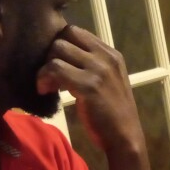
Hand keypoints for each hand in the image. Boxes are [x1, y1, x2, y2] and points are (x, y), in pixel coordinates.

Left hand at [36, 25, 141, 151]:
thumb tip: (63, 55)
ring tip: (48, 85)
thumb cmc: (113, 114)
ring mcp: (98, 70)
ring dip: (46, 67)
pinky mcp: (88, 85)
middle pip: (64, 36)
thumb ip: (93, 65)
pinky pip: (55, 69)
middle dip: (51, 54)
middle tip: (51, 75)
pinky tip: (45, 91)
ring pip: (57, 49)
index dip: (61, 45)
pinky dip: (44, 79)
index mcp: (111, 54)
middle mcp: (106, 57)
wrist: (125, 137)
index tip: (58, 64)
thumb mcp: (109, 81)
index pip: (76, 31)